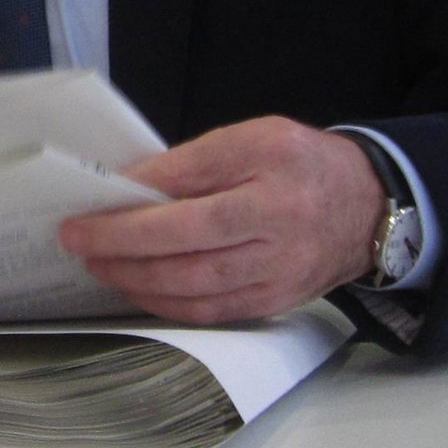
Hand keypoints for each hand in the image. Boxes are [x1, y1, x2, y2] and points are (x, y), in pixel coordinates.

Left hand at [58, 117, 383, 323]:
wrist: (369, 207)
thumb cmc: (302, 163)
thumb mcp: (256, 137)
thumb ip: (199, 159)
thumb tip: (137, 185)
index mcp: (275, 166)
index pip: (197, 182)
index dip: (142, 196)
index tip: (95, 199)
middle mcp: (281, 221)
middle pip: (192, 241)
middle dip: (126, 244)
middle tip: (79, 239)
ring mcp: (281, 270)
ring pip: (198, 284)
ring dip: (138, 279)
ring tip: (98, 265)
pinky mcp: (276, 302)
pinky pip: (214, 311)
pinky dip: (169, 303)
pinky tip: (138, 288)